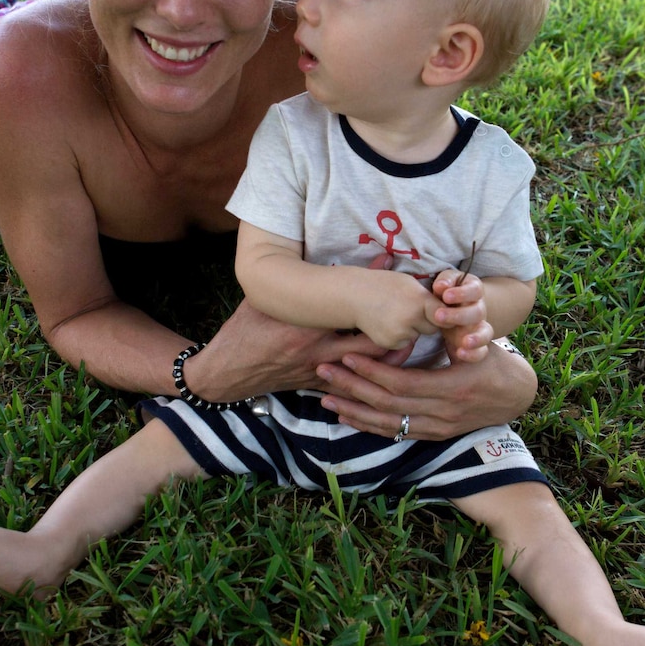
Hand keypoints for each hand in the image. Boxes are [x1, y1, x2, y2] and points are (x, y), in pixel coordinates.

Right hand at [183, 296, 397, 402]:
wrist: (228, 370)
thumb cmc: (248, 326)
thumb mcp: (272, 299)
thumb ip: (304, 283)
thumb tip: (336, 260)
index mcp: (308, 324)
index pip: (355, 311)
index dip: (382, 299)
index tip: (401, 285)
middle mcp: (319, 350)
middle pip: (373, 343)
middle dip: (398, 332)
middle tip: (416, 316)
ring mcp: (321, 371)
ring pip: (369, 366)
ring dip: (392, 352)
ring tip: (411, 336)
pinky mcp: (319, 385)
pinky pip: (354, 379)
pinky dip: (372, 368)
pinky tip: (387, 359)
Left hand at [315, 340, 536, 440]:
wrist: (514, 395)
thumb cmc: (491, 360)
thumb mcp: (474, 343)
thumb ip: (446, 332)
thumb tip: (419, 310)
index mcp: (451, 387)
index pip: (403, 383)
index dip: (373, 371)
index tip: (347, 355)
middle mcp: (442, 413)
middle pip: (388, 405)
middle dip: (353, 389)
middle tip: (323, 373)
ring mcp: (437, 428)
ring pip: (388, 424)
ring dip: (354, 412)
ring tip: (325, 399)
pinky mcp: (433, 435)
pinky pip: (396, 434)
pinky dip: (369, 426)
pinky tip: (347, 418)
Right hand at [351, 270, 441, 350]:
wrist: (354, 295)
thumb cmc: (383, 285)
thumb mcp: (408, 283)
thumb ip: (427, 298)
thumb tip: (446, 310)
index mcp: (419, 300)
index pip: (443, 313)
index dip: (445, 316)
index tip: (445, 317)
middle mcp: (411, 318)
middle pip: (432, 328)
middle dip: (426, 322)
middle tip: (410, 311)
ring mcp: (400, 332)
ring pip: (416, 336)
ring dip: (411, 330)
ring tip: (394, 315)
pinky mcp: (390, 343)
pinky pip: (403, 343)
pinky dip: (398, 337)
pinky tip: (386, 324)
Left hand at [430, 270, 492, 362]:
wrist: (454, 307)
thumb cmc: (447, 291)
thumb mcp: (446, 281)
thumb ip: (444, 281)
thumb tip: (440, 286)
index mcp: (474, 291)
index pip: (475, 290)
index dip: (462, 293)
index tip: (446, 296)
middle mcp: (480, 309)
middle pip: (478, 312)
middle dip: (458, 315)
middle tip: (438, 316)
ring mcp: (480, 327)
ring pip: (486, 332)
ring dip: (476, 338)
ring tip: (464, 342)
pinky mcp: (476, 344)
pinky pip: (481, 351)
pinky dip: (473, 354)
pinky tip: (460, 354)